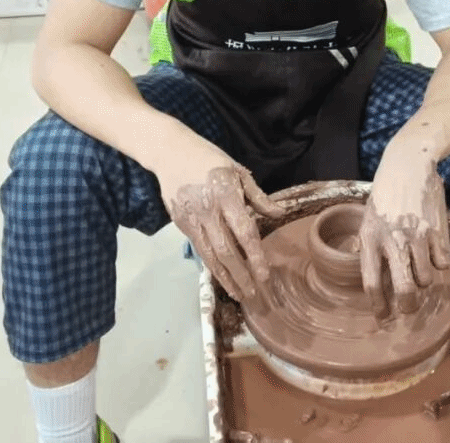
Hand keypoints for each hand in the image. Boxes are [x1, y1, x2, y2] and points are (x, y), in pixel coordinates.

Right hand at [157, 139, 283, 304]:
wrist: (169, 152)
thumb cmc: (209, 159)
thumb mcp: (238, 171)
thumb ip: (258, 196)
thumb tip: (280, 214)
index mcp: (226, 195)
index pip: (244, 232)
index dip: (255, 256)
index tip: (265, 276)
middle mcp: (208, 211)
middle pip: (226, 251)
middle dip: (241, 276)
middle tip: (255, 295)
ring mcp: (192, 220)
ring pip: (210, 256)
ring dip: (226, 278)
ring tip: (239, 294)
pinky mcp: (181, 224)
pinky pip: (199, 249)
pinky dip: (211, 266)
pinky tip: (222, 277)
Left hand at [359, 139, 449, 315]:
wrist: (408, 166)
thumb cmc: (385, 194)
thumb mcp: (368, 218)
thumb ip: (367, 244)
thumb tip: (367, 270)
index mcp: (370, 239)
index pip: (372, 283)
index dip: (378, 306)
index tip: (383, 317)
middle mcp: (393, 241)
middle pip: (404, 290)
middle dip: (407, 306)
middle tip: (408, 309)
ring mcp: (418, 237)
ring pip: (426, 279)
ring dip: (424, 280)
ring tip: (419, 269)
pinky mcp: (437, 231)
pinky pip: (442, 263)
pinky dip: (439, 263)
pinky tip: (433, 252)